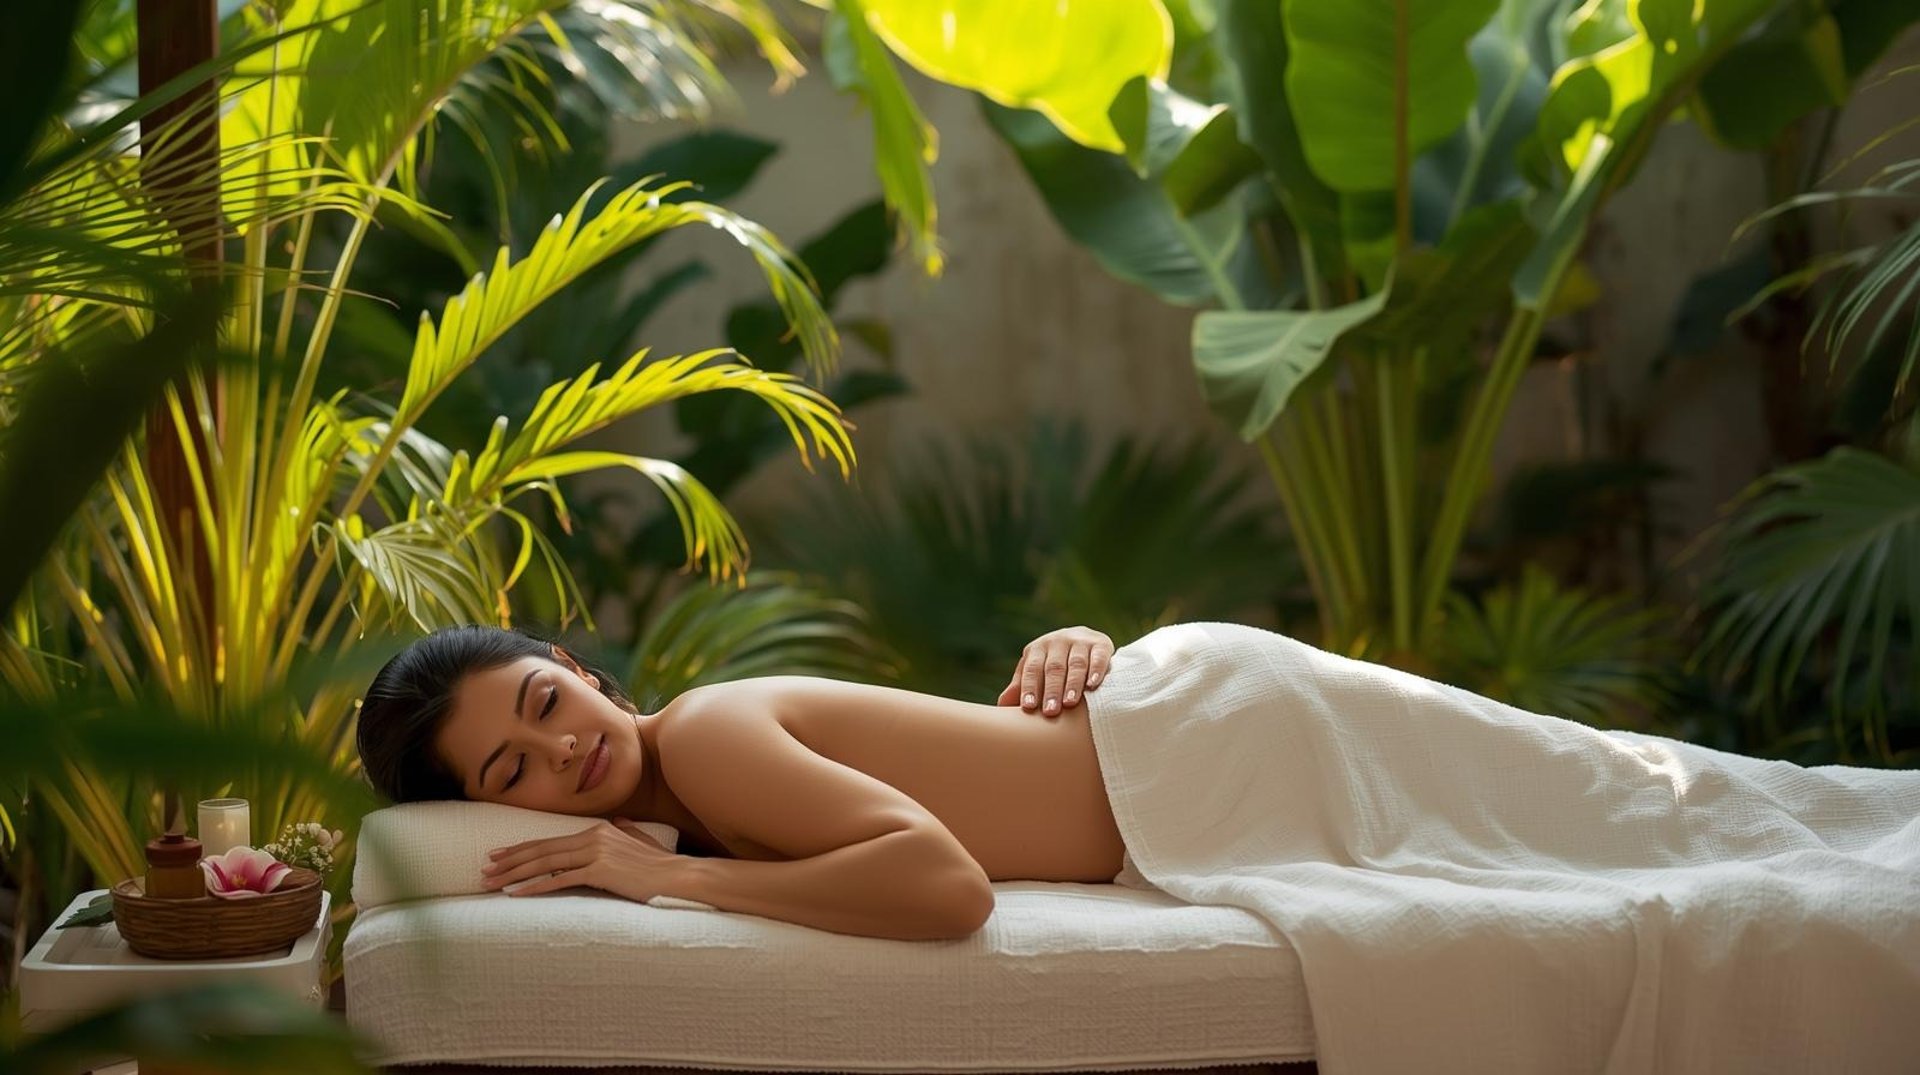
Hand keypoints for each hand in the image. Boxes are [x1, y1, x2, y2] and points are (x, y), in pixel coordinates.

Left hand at [481, 818, 685, 900]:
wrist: (680, 876)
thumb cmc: (661, 865)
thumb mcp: (641, 842)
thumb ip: (627, 830)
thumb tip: (618, 822)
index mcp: (599, 830)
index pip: (551, 840)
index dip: (522, 848)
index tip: (499, 854)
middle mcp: (594, 836)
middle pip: (542, 849)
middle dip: (510, 860)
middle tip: (485, 868)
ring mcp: (597, 852)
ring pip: (545, 863)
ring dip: (514, 874)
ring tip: (492, 883)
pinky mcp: (601, 871)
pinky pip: (560, 879)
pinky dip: (535, 887)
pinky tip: (517, 894)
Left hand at [997, 625, 1113, 717]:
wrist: (1086, 640)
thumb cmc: (1055, 664)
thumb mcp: (1037, 671)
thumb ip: (1022, 686)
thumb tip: (1002, 705)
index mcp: (1038, 648)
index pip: (1032, 669)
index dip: (1029, 687)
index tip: (1028, 707)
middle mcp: (1058, 641)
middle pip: (1053, 668)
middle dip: (1051, 690)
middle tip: (1050, 711)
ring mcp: (1080, 641)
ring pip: (1076, 663)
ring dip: (1073, 683)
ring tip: (1070, 703)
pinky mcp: (1101, 644)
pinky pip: (1098, 657)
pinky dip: (1096, 670)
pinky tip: (1092, 685)